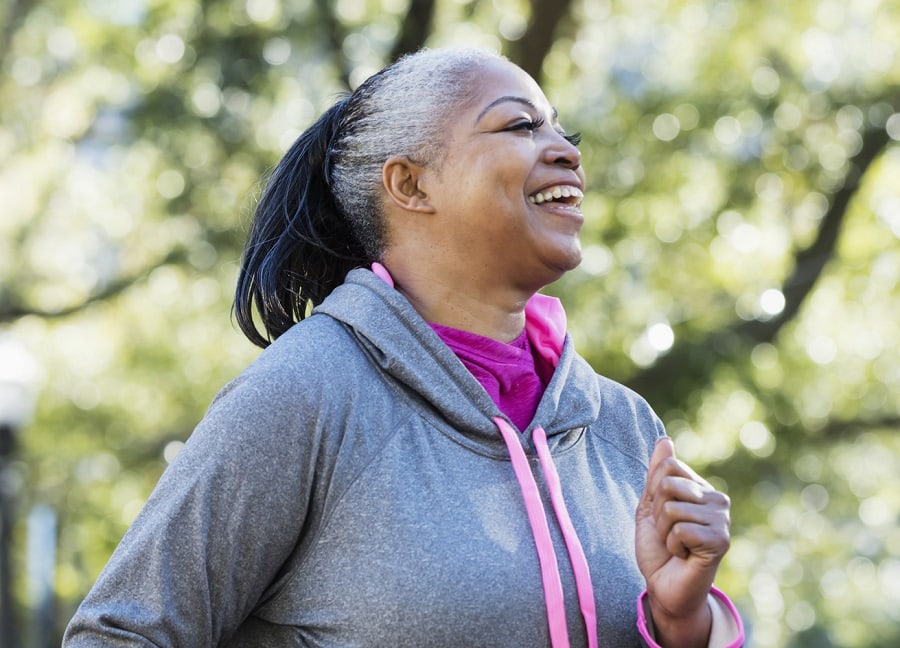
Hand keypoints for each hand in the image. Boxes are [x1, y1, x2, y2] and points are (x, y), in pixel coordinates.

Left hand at [635, 437, 730, 646]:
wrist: (664, 587)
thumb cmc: (658, 548)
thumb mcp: (650, 505)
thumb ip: (657, 473)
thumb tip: (664, 439)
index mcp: (701, 489)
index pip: (668, 466)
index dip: (653, 491)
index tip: (660, 513)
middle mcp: (717, 500)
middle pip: (668, 484)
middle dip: (657, 512)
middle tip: (668, 534)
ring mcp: (722, 520)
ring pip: (672, 508)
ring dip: (664, 532)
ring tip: (676, 546)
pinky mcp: (720, 541)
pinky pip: (680, 529)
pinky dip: (673, 545)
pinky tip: (684, 556)